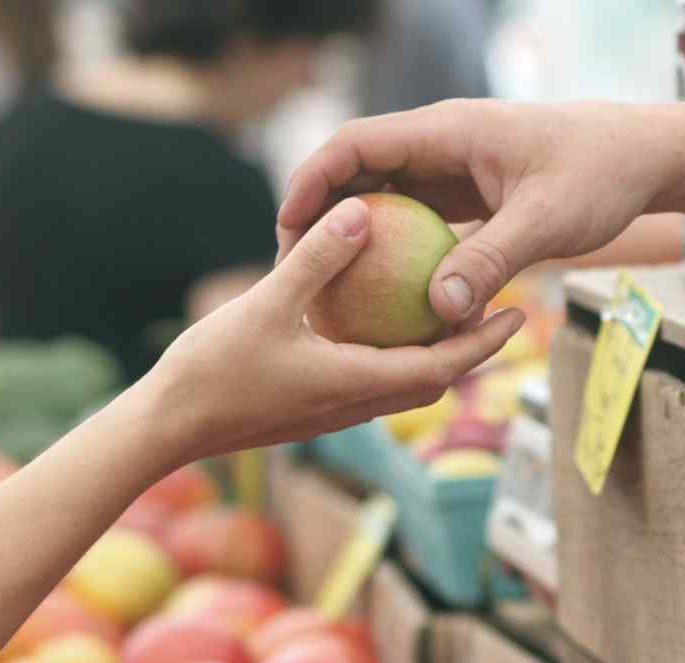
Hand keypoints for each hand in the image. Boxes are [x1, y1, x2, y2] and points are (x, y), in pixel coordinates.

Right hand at [142, 196, 525, 464]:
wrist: (166, 428)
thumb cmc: (212, 371)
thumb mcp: (266, 304)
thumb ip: (317, 259)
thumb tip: (362, 212)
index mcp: (356, 384)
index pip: (441, 367)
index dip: (484, 342)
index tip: (518, 314)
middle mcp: (354, 405)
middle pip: (432, 379)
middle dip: (471, 349)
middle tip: (501, 309)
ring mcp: (332, 411)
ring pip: (401, 384)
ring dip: (433, 354)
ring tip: (451, 312)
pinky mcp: (310, 409)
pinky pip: (368, 380)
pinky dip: (391, 355)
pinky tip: (379, 322)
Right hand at [276, 99, 672, 325]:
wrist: (643, 157)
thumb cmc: (600, 175)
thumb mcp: (547, 221)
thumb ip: (491, 261)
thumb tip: (439, 311)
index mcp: (447, 131)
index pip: (355, 145)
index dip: (312, 182)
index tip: (287, 230)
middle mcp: (442, 145)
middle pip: (359, 171)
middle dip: (321, 215)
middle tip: (293, 270)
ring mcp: (454, 169)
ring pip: (385, 198)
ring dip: (356, 237)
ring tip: (327, 289)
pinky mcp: (469, 195)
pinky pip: (418, 221)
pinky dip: (396, 252)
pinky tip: (385, 299)